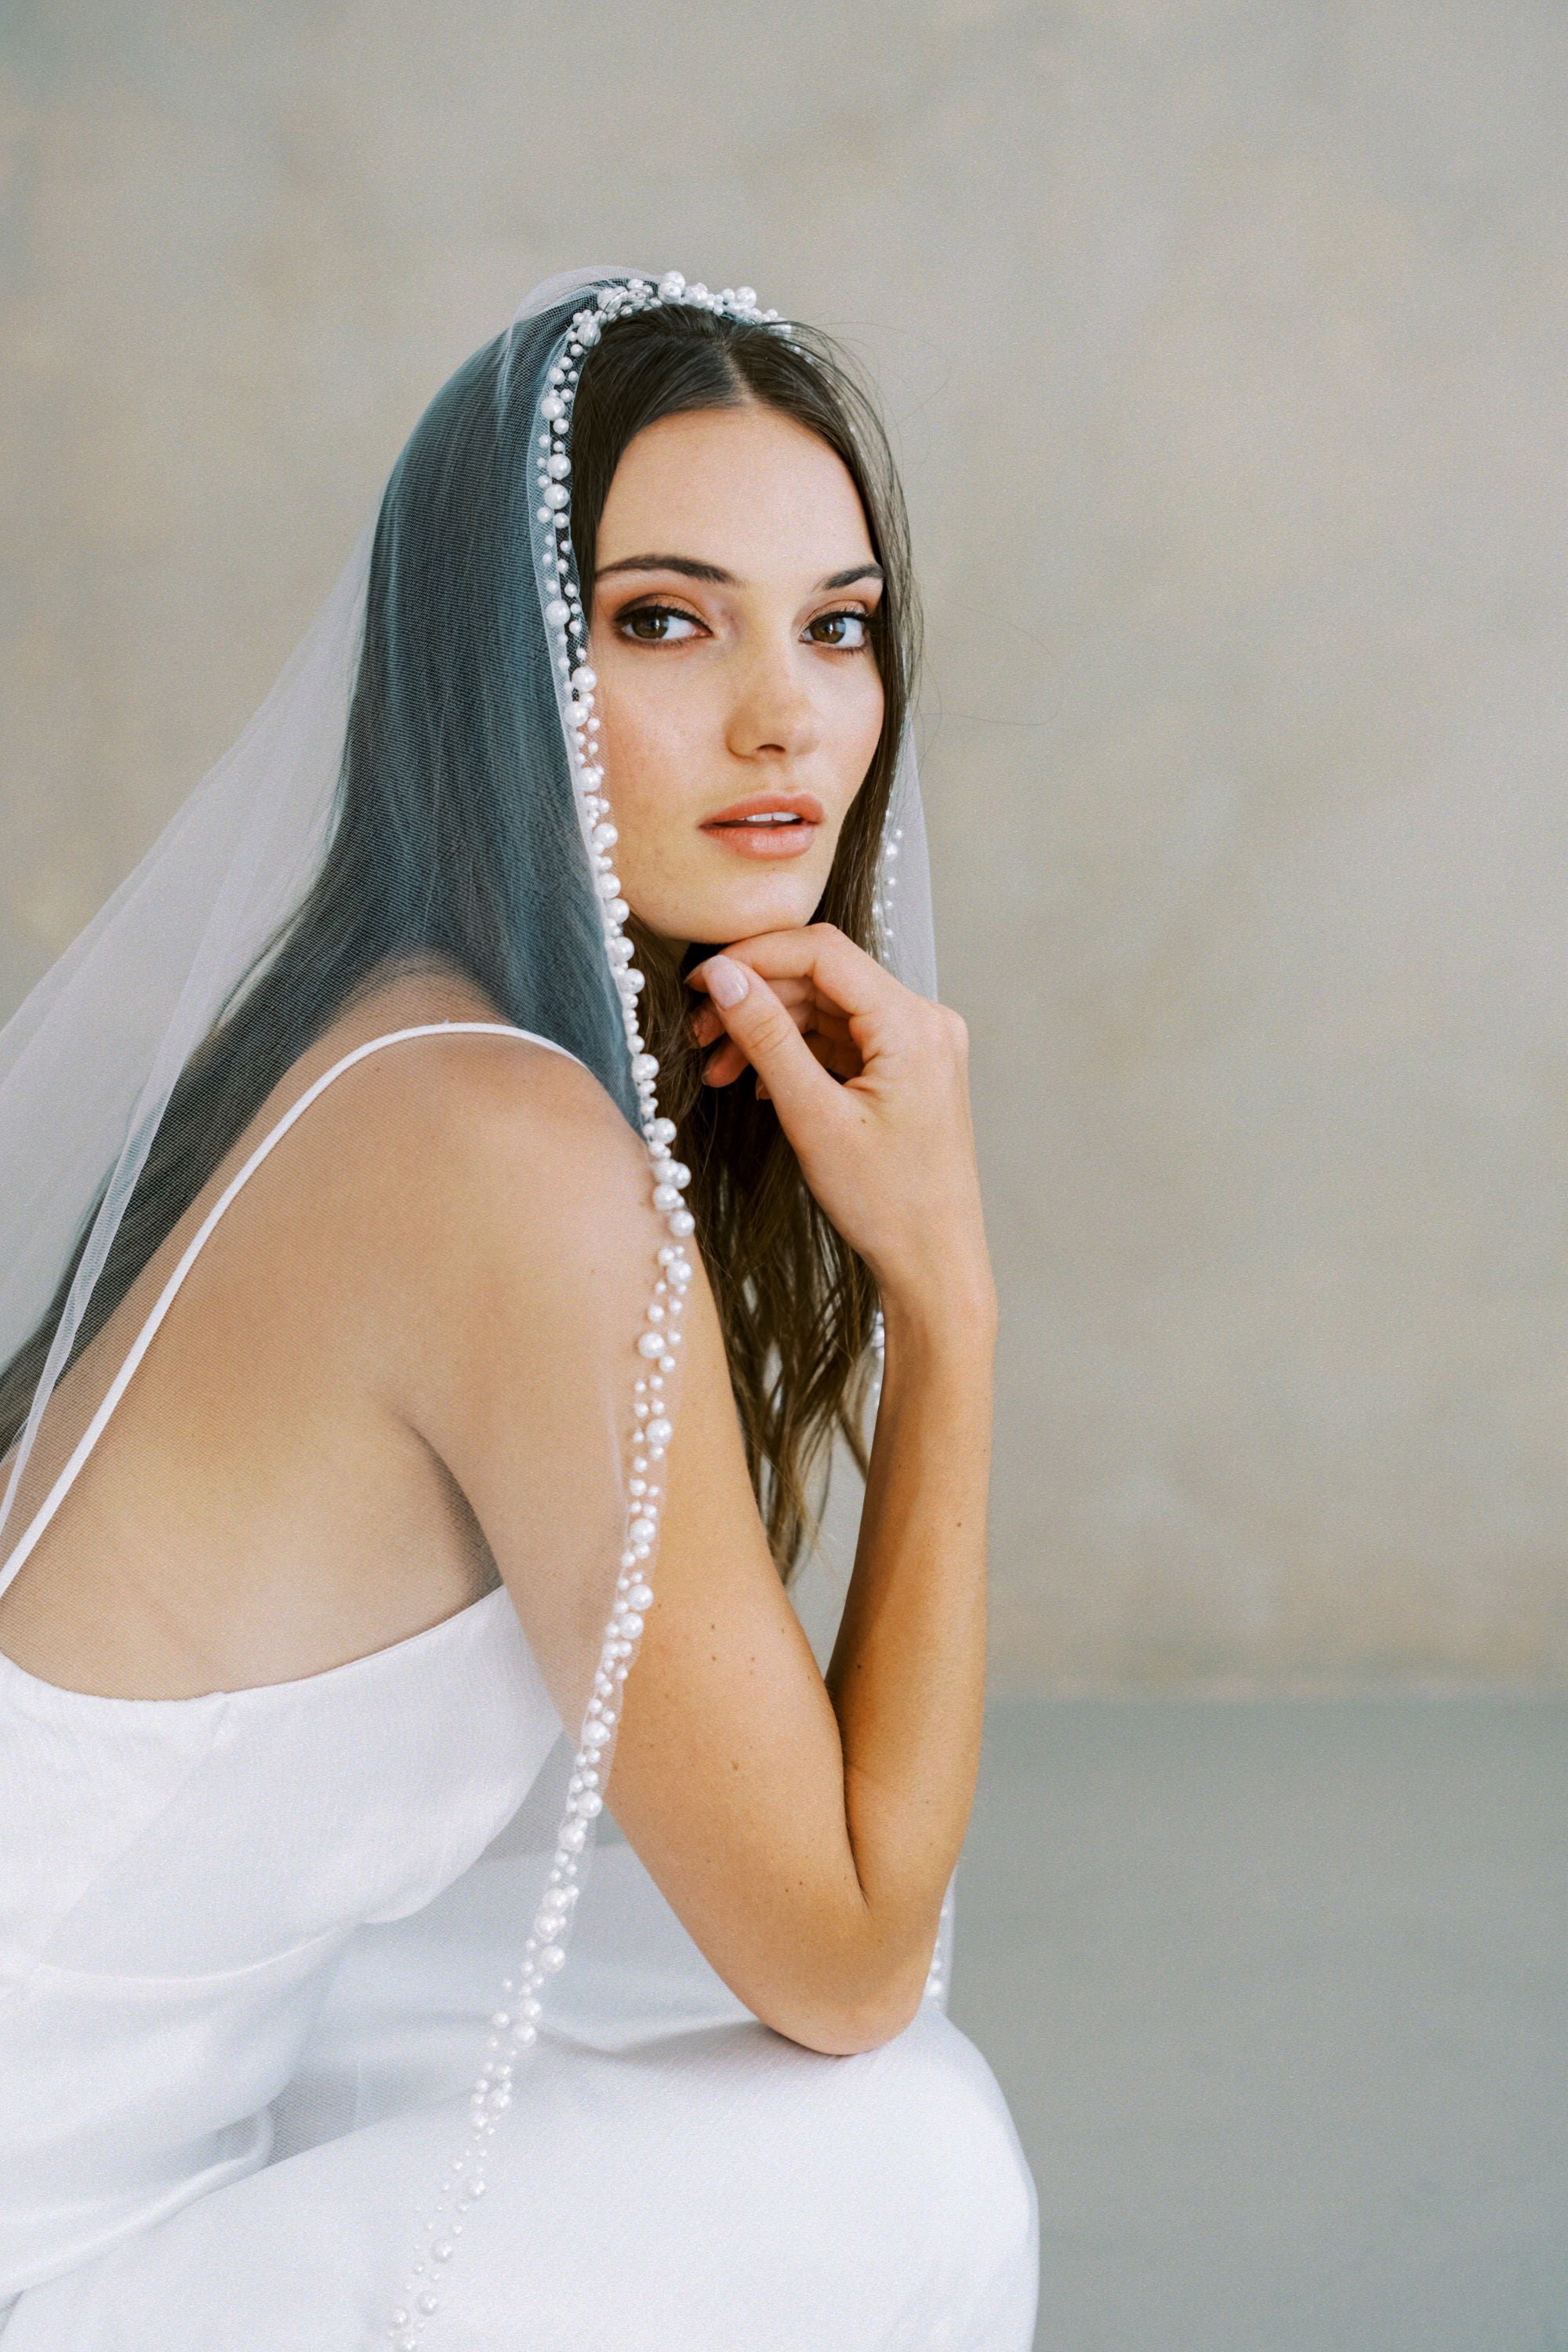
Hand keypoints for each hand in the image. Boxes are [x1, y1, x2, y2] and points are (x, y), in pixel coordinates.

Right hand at [687, 925, 992, 1319]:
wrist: (935, 1266)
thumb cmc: (887, 1204)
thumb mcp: (814, 1117)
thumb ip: (767, 1038)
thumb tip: (720, 976)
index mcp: (914, 1023)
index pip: (822, 952)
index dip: (753, 956)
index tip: (697, 982)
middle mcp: (925, 1021)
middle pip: (823, 978)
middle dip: (756, 999)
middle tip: (699, 1035)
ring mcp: (920, 1045)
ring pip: (827, 1010)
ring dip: (770, 1031)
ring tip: (720, 1070)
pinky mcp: (908, 1070)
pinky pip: (843, 1041)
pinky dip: (797, 1054)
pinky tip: (759, 1084)